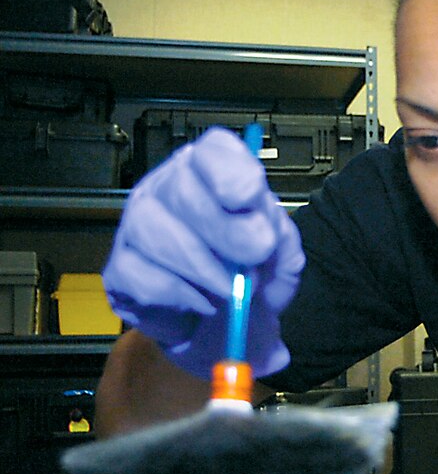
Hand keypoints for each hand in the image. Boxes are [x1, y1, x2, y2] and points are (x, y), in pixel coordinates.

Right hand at [102, 127, 304, 377]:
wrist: (230, 323)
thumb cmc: (253, 276)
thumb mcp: (282, 254)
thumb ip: (279, 236)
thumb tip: (260, 232)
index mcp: (214, 173)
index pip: (212, 150)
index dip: (229, 171)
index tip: (248, 198)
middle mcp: (169, 187)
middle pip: (180, 189)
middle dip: (224, 229)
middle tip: (253, 258)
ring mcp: (137, 224)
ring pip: (151, 230)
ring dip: (202, 268)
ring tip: (229, 290)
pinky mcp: (119, 267)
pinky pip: (137, 274)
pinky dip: (177, 295)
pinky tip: (199, 302)